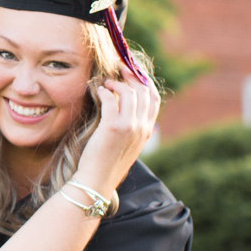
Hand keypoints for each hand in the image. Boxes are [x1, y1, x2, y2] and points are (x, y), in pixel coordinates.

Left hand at [77, 67, 160, 199]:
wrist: (97, 181)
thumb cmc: (107, 162)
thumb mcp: (126, 144)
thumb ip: (131, 126)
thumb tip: (124, 103)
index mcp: (146, 131)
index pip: (154, 99)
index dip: (145, 81)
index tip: (134, 72)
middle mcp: (142, 127)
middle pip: (144, 91)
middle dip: (132, 75)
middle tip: (119, 68)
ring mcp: (129, 127)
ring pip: (129, 93)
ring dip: (116, 83)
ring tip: (106, 83)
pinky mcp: (112, 127)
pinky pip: (111, 99)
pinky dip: (105, 91)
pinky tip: (98, 91)